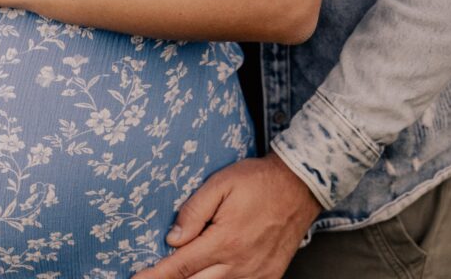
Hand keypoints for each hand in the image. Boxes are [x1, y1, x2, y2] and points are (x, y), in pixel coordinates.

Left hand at [134, 153, 320, 278]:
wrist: (299, 186)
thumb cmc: (258, 181)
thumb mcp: (221, 183)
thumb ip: (195, 210)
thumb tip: (173, 238)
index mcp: (224, 241)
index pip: (180, 266)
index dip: (155, 275)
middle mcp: (239, 265)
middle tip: (151, 276)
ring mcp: (256, 274)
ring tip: (178, 274)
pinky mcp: (269, 276)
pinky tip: (210, 275)